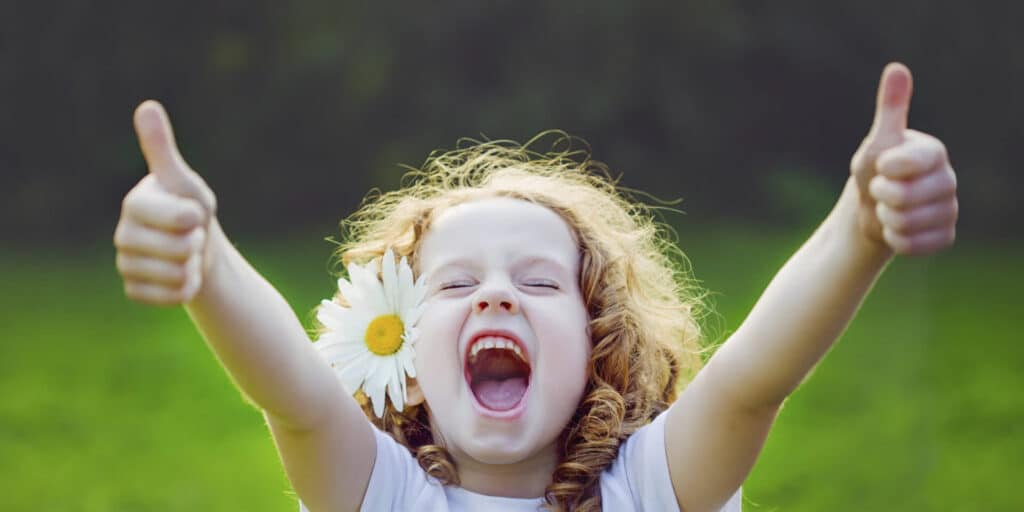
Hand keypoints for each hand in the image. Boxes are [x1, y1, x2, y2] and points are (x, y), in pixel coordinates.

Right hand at [114, 100, 217, 304]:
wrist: (195, 249)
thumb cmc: (191, 208)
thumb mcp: (184, 180)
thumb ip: (162, 149)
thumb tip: (146, 106)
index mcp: (134, 203)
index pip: (177, 217)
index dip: (194, 218)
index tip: (194, 213)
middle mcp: (122, 233)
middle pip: (178, 249)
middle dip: (196, 244)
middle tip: (191, 235)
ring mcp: (125, 263)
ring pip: (174, 275)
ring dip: (192, 267)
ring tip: (186, 254)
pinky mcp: (133, 289)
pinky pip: (168, 296)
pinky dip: (184, 289)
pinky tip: (180, 275)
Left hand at [849, 62, 958, 255]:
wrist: (872, 209)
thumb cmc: (874, 171)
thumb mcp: (877, 141)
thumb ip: (890, 108)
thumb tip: (897, 68)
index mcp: (934, 152)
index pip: (906, 164)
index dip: (884, 170)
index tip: (881, 167)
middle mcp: (948, 179)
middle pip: (904, 198)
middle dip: (880, 196)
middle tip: (881, 191)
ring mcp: (950, 209)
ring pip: (907, 222)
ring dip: (885, 218)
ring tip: (888, 209)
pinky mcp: (945, 236)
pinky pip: (912, 244)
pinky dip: (894, 239)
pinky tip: (895, 228)